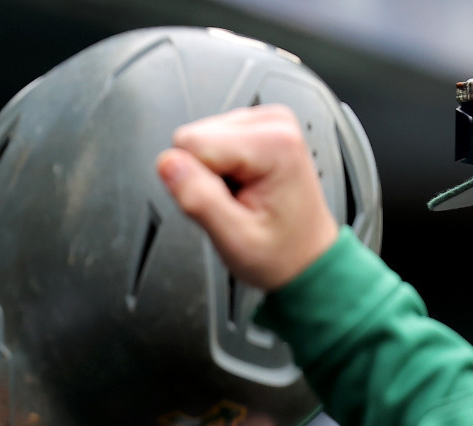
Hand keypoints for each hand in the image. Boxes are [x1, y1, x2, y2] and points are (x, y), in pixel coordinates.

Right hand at [156, 105, 340, 291]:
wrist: (305, 256)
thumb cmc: (281, 252)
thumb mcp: (234, 239)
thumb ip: (198, 199)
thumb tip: (167, 163)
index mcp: (274, 143)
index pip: (192, 144)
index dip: (196, 182)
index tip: (225, 203)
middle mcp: (274, 123)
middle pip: (196, 137)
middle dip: (204, 176)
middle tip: (233, 203)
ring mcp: (267, 122)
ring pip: (200, 138)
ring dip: (213, 173)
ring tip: (241, 197)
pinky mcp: (257, 127)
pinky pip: (212, 141)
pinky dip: (221, 168)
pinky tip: (242, 187)